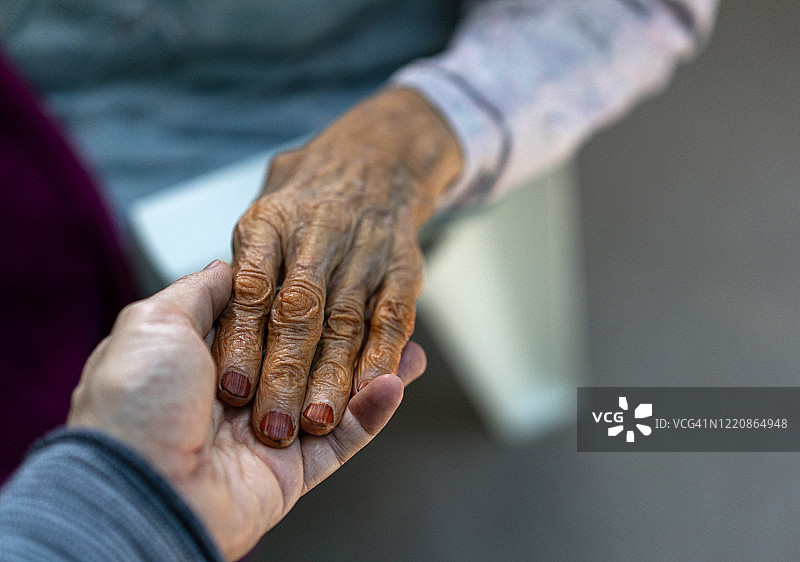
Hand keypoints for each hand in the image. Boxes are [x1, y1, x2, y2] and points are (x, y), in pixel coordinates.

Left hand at [68, 261, 426, 559]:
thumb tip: (224, 269)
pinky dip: (373, 412)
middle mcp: (241, 397)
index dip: (307, 306)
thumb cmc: (136, 403)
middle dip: (350, 338)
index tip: (339, 283)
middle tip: (383, 314)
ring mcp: (269, 435)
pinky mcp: (291, 472)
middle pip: (311, 360)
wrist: (135, 489)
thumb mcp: (156, 323)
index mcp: (207, 361)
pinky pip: (343, 441)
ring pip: (334, 398)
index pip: (272, 324)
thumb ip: (200, 295)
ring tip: (411, 350)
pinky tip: (396, 381)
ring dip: (373, 372)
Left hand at [212, 88, 460, 445]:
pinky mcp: (404, 271)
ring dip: (334, 377)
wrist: (381, 150)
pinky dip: (385, 357)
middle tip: (274, 423)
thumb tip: (212, 315)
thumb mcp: (256, 212)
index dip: (242, 340)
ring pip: (345, 325)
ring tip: (318, 419)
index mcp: (268, 224)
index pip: (251, 288)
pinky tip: (379, 388)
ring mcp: (364, 253)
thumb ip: (225, 273)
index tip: (233, 387)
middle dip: (287, 372)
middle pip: (299, 312)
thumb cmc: (304, 194)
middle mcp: (316, 236)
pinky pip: (393, 320)